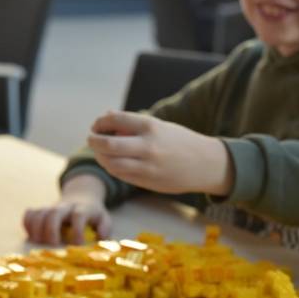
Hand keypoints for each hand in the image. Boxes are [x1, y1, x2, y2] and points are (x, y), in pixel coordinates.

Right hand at [24, 173, 111, 244]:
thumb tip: (100, 238)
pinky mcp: (41, 210)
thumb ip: (105, 228)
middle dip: (51, 229)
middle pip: (54, 213)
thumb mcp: (103, 218)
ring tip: (37, 243)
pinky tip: (30, 236)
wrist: (80, 197)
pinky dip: (27, 224)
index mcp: (82, 209)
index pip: (79, 215)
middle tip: (52, 245)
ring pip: (39, 213)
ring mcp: (51, 207)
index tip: (78, 246)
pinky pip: (29, 214)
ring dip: (36, 229)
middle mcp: (65, 207)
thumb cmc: (92, 215)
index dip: (78, 230)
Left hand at [87, 111, 233, 195]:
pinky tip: (112, 162)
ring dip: (100, 157)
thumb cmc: (180, 142)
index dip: (100, 122)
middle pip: (108, 144)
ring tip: (100, 152)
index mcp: (151, 126)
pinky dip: (112, 167)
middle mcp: (148, 146)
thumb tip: (107, 116)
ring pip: (111, 163)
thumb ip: (133, 123)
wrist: (206, 164)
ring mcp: (148, 165)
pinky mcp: (148, 181)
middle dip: (94, 140)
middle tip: (91, 138)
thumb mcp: (160, 126)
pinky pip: (121, 175)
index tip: (97, 124)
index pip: (115, 119)